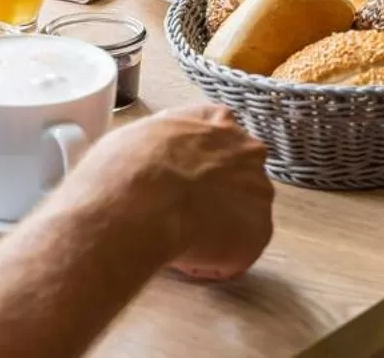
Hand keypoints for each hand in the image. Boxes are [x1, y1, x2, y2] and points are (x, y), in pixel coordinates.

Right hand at [58, 104, 272, 280]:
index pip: (219, 138)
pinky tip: (183, 256)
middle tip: (178, 212)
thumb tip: (155, 160)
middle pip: (237, 178)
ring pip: (238, 218)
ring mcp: (258, 194)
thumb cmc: (125, 166)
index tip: (180, 179)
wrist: (137, 203)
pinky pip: (234, 254)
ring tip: (177, 237)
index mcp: (217, 121)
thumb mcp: (139, 136)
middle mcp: (248, 152)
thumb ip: (165, 145)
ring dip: (214, 230)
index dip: (198, 163)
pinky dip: (211, 262)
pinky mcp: (258, 235)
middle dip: (214, 197)